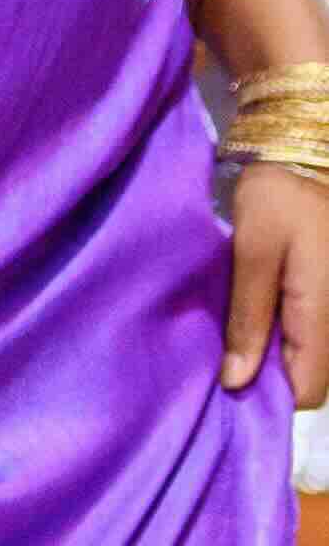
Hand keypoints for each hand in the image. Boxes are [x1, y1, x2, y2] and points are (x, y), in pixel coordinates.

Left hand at [227, 167, 328, 406]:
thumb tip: (237, 381)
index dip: (271, 394)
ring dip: (281, 351)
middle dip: (273, 373)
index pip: (309, 391)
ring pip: (317, 354)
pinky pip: (316, 328)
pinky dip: (291, 329)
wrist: (308, 152)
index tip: (229, 380)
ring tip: (239, 331)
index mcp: (325, 316)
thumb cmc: (279, 198)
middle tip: (226, 354)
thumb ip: (248, 318)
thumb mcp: (252, 253)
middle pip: (316, 377)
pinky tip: (260, 313)